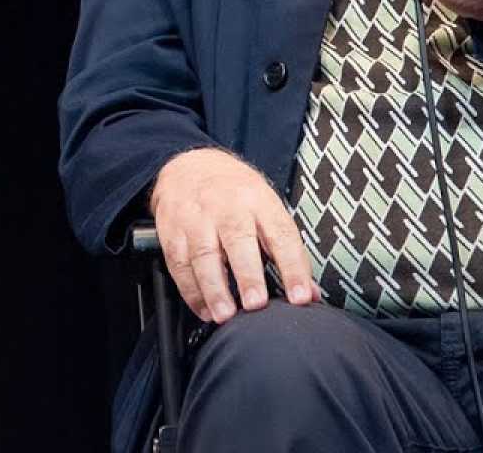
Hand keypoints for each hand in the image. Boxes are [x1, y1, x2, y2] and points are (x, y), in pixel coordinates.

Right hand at [149, 147, 315, 323]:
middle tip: (256, 304)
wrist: (187, 165)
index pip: (281, 235)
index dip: (293, 267)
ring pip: (203, 254)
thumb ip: (287, 250)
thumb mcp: (267, 207)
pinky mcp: (172, 231)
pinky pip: (179, 263)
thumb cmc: (234, 193)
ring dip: (213, 288)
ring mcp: (196, 218)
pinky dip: (190, 290)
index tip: (302, 296)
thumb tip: (310, 294)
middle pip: (238, 240)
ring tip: (225, 315)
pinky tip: (204, 309)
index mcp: (258, 200)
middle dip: (248, 274)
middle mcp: (226, 207)